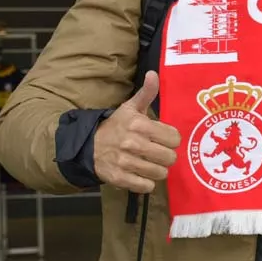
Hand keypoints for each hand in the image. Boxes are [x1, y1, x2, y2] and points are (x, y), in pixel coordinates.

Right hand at [93, 70, 181, 193]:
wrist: (87, 146)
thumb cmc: (115, 126)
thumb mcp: (130, 107)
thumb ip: (146, 92)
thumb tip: (153, 74)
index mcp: (138, 124)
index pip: (174, 138)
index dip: (171, 139)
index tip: (164, 139)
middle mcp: (132, 143)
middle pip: (170, 157)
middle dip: (167, 156)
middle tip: (159, 153)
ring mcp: (125, 162)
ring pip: (160, 173)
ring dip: (158, 170)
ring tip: (150, 164)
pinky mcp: (119, 178)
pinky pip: (146, 186)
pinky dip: (146, 183)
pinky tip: (141, 175)